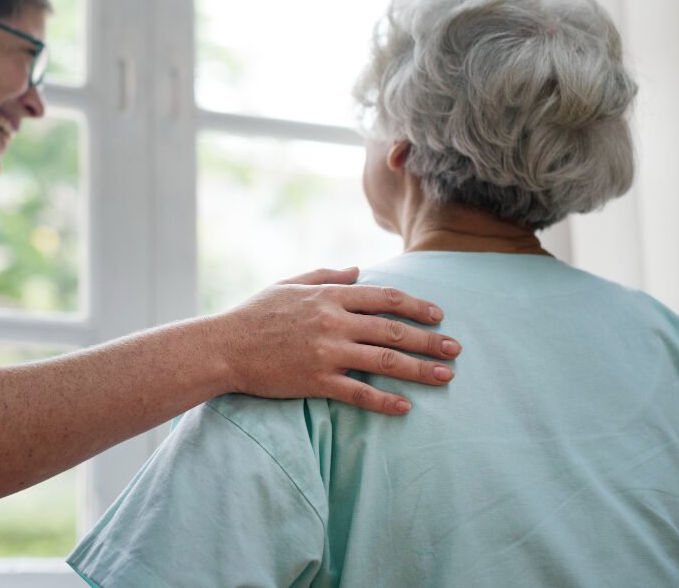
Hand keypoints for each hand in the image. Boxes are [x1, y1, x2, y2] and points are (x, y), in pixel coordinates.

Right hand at [218, 267, 459, 414]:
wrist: (223, 347)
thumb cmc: (254, 314)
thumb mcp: (289, 284)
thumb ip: (326, 275)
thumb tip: (358, 270)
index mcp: (329, 296)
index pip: (384, 298)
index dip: (416, 305)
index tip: (438, 315)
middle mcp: (333, 322)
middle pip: (393, 329)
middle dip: (429, 339)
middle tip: (455, 349)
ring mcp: (326, 352)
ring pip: (384, 360)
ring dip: (420, 369)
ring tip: (446, 376)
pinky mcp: (316, 380)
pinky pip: (358, 392)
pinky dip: (384, 401)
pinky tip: (405, 407)